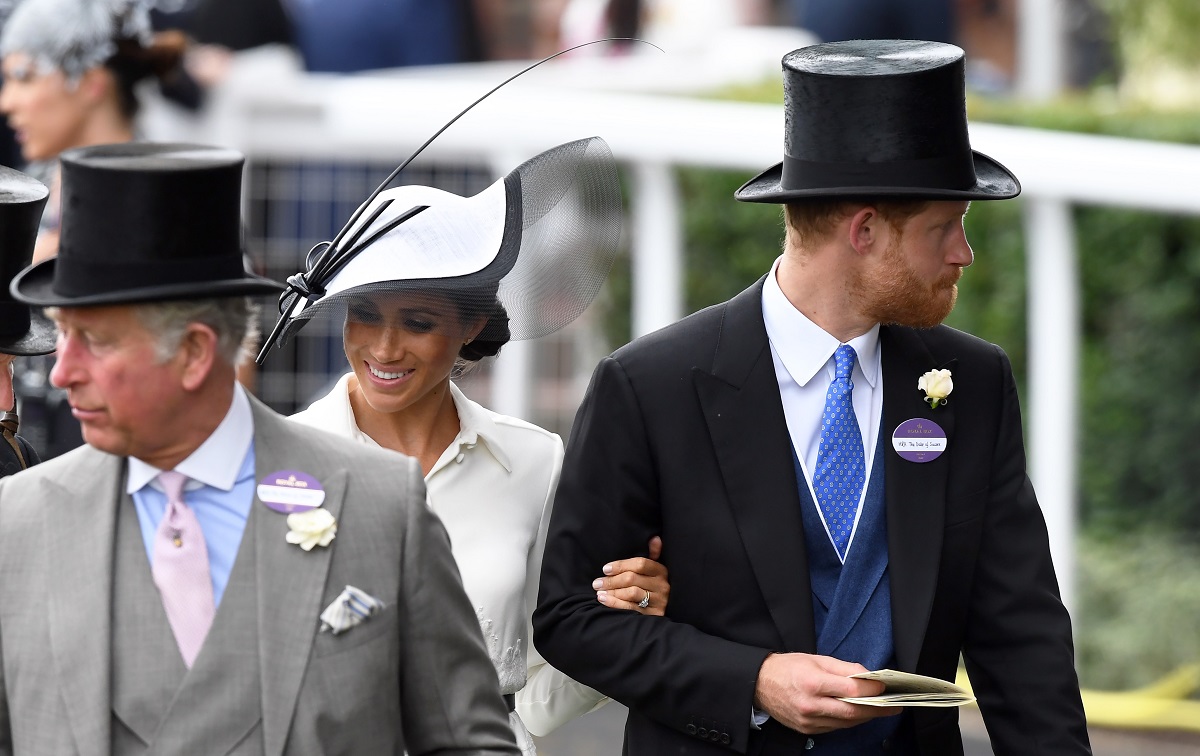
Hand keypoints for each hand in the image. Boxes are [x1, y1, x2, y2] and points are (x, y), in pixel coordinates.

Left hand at [593, 536, 669, 614]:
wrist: (666, 610)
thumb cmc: (654, 586)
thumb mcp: (656, 570)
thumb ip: (653, 554)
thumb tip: (655, 538)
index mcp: (661, 571)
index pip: (640, 564)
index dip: (621, 565)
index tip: (605, 569)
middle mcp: (662, 585)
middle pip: (632, 579)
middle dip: (611, 580)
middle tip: (597, 583)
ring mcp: (659, 601)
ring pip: (631, 593)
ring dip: (612, 592)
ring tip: (599, 592)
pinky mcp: (653, 615)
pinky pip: (631, 608)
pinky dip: (615, 604)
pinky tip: (604, 600)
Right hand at [753, 653, 900, 734]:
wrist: (759, 684)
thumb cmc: (788, 668)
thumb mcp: (816, 659)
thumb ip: (844, 668)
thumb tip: (868, 677)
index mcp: (812, 682)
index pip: (852, 691)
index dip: (873, 690)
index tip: (885, 687)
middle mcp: (810, 705)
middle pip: (853, 712)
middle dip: (877, 709)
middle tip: (894, 706)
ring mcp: (808, 721)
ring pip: (846, 723)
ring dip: (865, 716)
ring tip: (880, 709)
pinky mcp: (807, 730)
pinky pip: (835, 727)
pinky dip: (848, 721)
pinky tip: (857, 713)